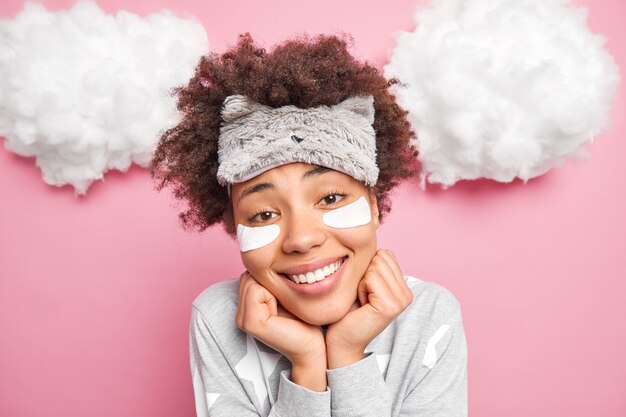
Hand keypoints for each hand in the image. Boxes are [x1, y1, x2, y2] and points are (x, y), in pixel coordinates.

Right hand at [235, 271, 326, 389]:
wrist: (312, 346)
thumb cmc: (304, 320)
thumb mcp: (284, 295)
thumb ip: (271, 281)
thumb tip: (267, 258)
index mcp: (246, 309)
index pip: (249, 274)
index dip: (269, 279)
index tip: (283, 299)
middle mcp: (240, 315)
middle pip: (249, 275)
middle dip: (269, 282)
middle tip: (283, 304)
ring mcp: (243, 320)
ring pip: (251, 280)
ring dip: (271, 288)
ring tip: (282, 308)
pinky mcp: (251, 323)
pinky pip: (256, 290)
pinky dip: (271, 295)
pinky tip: (280, 312)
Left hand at [325, 249, 412, 368]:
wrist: (341, 342)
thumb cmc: (347, 311)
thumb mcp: (363, 282)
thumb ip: (373, 265)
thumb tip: (373, 236)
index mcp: (403, 287)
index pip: (385, 253)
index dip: (367, 268)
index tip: (364, 291)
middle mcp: (407, 293)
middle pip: (381, 257)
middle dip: (364, 273)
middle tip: (362, 297)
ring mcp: (402, 300)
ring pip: (375, 265)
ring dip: (361, 281)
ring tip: (361, 301)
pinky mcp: (391, 306)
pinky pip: (370, 278)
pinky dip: (360, 288)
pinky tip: (361, 305)